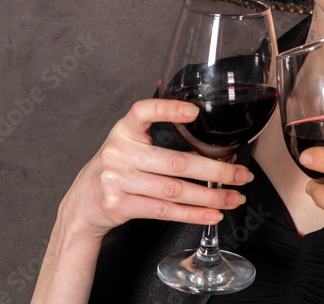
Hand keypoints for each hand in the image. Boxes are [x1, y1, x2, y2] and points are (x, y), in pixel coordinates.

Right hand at [58, 99, 253, 239]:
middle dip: (216, 171)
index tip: (194, 111)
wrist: (81, 205)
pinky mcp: (120, 206)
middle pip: (175, 163)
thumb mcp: (129, 146)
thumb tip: (211, 148)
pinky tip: (211, 214)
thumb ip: (159, 140)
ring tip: (233, 198)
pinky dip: (192, 214)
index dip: (168, 110)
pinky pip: (164, 211)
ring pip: (174, 190)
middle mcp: (119, 154)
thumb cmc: (116, 170)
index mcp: (124, 131)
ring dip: (210, 196)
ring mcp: (118, 181)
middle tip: (241, 174)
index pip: (143, 112)